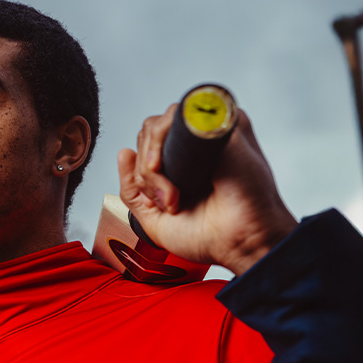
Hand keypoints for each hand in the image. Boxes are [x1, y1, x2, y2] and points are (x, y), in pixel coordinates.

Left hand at [117, 104, 296, 275]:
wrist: (238, 244)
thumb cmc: (207, 237)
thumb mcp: (155, 219)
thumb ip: (133, 189)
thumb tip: (124, 152)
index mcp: (184, 161)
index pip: (148, 142)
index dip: (142, 170)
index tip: (154, 204)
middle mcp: (197, 144)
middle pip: (149, 131)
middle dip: (146, 171)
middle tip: (167, 202)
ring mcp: (210, 132)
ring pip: (159, 124)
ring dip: (153, 165)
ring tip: (172, 197)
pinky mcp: (222, 125)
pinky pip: (179, 118)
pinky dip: (163, 145)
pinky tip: (171, 174)